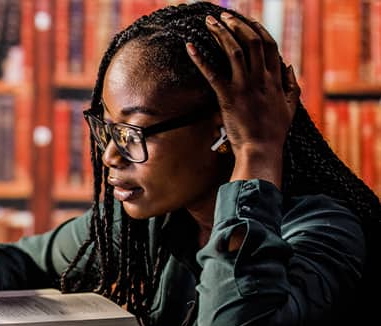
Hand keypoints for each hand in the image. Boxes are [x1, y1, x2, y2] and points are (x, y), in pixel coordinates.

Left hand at [186, 12, 300, 187]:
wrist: (261, 151)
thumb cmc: (274, 133)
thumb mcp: (290, 108)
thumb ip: (292, 86)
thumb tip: (290, 66)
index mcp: (275, 80)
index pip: (269, 46)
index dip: (257, 30)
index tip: (248, 20)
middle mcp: (261, 79)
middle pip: (251, 42)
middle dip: (237, 25)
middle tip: (223, 16)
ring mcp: (245, 87)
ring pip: (234, 51)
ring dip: (221, 33)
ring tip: (210, 21)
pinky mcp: (229, 97)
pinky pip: (212, 73)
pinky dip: (200, 58)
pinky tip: (190, 46)